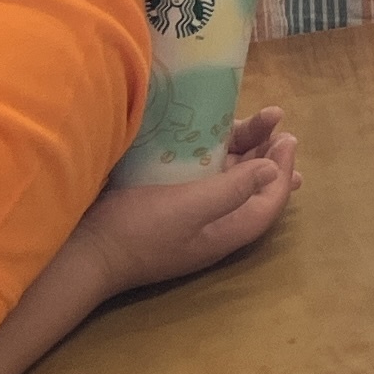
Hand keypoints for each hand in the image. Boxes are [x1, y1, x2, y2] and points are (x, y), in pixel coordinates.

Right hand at [83, 106, 299, 293]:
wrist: (85, 251)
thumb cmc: (140, 230)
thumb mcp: (190, 208)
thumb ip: (233, 189)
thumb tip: (276, 170)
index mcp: (226, 232)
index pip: (269, 202)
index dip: (283, 170)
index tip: (287, 137)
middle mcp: (214, 225)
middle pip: (253, 188)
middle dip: (267, 155)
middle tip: (276, 124)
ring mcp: (191, 215)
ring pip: (229, 178)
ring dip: (244, 151)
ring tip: (258, 122)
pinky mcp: (168, 203)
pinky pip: (202, 175)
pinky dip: (214, 155)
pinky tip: (213, 136)